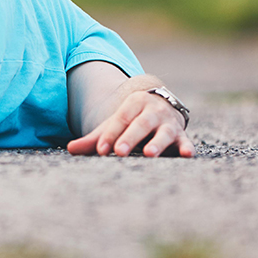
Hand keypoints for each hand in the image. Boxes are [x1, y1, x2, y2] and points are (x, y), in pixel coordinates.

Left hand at [67, 90, 194, 157]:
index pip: (120, 118)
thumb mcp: (115, 126)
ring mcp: (169, 122)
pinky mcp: (182, 136)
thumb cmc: (132, 122)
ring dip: (157, 143)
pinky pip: (186, 141)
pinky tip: (187, 154)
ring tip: (149, 154)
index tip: (100, 149)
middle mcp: (153, 110)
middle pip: (140, 124)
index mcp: (134, 103)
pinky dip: (187, 147)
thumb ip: (95, 138)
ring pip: (163, 132)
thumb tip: (70, 148)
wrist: (162, 108)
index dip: (110, 134)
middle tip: (119, 151)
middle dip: (129, 137)